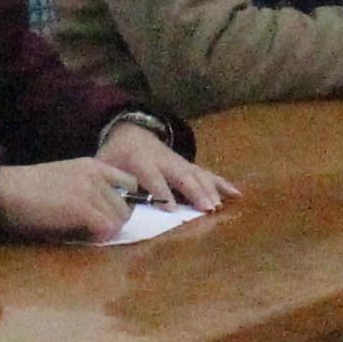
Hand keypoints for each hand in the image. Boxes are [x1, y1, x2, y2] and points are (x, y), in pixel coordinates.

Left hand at [101, 115, 235, 211]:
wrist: (130, 132)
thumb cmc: (116, 156)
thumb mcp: (105, 165)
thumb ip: (110, 183)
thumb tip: (111, 206)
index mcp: (141, 160)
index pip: (152, 177)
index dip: (161, 192)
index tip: (171, 209)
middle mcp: (164, 159)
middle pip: (182, 175)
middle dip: (194, 192)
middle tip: (206, 208)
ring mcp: (180, 161)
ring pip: (197, 174)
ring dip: (210, 190)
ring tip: (219, 206)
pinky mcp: (189, 165)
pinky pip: (207, 173)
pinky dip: (222, 183)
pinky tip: (237, 194)